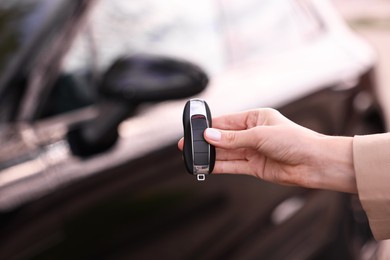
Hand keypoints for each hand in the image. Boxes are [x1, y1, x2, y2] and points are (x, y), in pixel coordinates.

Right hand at [178, 108, 356, 192]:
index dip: (208, 126)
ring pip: (226, 152)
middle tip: (186, 146)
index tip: (192, 130)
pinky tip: (206, 166)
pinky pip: (232, 166)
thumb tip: (209, 136)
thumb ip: (232, 139)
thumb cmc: (294, 140)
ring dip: (210, 155)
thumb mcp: (260, 135)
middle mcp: (252, 133)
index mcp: (255, 118)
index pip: (226, 121)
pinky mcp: (254, 166)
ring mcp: (253, 150)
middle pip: (223, 137)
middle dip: (205, 142)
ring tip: (192, 158)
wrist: (314, 163)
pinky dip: (219, 166)